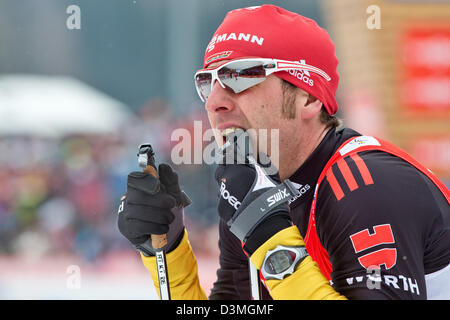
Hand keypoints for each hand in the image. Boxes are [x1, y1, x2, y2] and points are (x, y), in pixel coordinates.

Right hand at [117, 164, 185, 255]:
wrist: (169, 235)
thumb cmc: (168, 211)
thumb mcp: (174, 195)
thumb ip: (171, 181)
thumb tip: (163, 166)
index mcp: (139, 186)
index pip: (134, 179)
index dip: (145, 181)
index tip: (158, 186)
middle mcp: (128, 198)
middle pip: (137, 196)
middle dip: (158, 200)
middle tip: (172, 204)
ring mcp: (125, 213)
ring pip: (139, 212)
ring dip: (159, 215)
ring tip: (170, 218)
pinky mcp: (126, 228)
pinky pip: (139, 226)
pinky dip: (155, 227)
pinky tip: (163, 228)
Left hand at [215, 131, 297, 254]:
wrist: (265, 221)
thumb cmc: (270, 193)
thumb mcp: (269, 172)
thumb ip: (260, 160)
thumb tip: (255, 153)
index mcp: (235, 168)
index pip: (227, 153)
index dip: (230, 152)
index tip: (232, 150)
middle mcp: (225, 180)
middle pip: (221, 170)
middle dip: (228, 170)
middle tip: (239, 173)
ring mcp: (222, 195)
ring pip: (222, 186)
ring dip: (229, 185)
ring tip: (243, 191)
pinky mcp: (222, 209)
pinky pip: (224, 200)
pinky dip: (231, 200)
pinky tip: (242, 204)